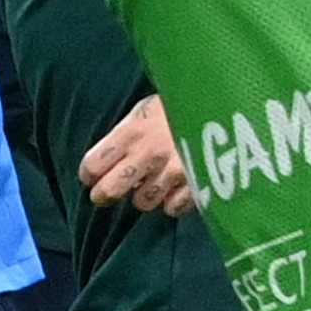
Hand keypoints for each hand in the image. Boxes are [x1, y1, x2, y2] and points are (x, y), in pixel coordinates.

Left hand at [77, 94, 198, 215]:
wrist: (220, 102)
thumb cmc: (177, 105)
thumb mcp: (144, 110)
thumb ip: (123, 136)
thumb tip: (104, 164)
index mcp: (131, 132)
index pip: (92, 166)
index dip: (90, 173)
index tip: (94, 174)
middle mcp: (148, 154)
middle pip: (109, 191)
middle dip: (105, 194)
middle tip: (110, 190)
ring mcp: (172, 172)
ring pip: (142, 202)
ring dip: (145, 195)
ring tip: (153, 180)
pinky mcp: (196, 184)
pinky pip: (172, 208)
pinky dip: (172, 200)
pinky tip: (175, 186)